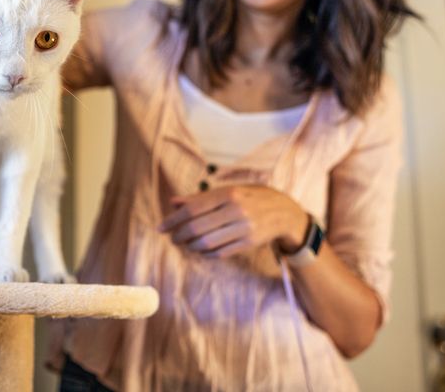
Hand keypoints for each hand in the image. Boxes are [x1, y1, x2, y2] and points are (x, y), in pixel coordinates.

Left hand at [158, 185, 308, 257]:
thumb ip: (200, 197)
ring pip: (207, 243)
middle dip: (179, 235)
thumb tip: (173, 202)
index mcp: (229, 194)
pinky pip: (220, 252)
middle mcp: (236, 210)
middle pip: (197, 228)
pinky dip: (205, 253)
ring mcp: (244, 228)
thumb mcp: (229, 190)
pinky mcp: (249, 243)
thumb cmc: (251, 198)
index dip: (173, 220)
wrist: (284, 213)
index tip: (161, 228)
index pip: (193, 209)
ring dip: (190, 246)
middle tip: (172, 238)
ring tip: (184, 244)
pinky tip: (199, 250)